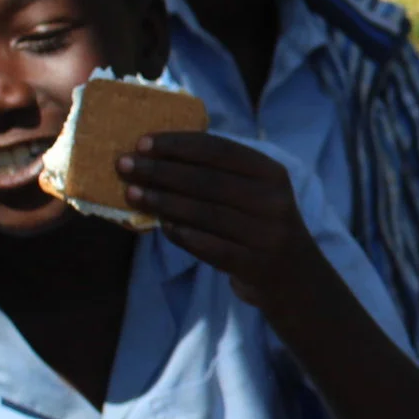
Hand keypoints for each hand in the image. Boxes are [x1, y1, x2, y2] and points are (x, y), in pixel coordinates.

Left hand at [119, 132, 319, 309]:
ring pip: (204, 213)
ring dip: (163, 201)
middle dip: (160, 170)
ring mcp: (265, 234)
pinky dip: (181, 234)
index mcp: (270, 173)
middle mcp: (272, 201)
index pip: (220, 150)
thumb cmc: (259, 224)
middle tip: (124, 165)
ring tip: (131, 193)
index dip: (178, 144)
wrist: (294, 276)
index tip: (142, 142)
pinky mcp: (253, 264)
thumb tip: (155, 156)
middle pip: (207, 180)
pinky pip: (209, 246)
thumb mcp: (254, 192)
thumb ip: (218, 174)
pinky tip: (160, 225)